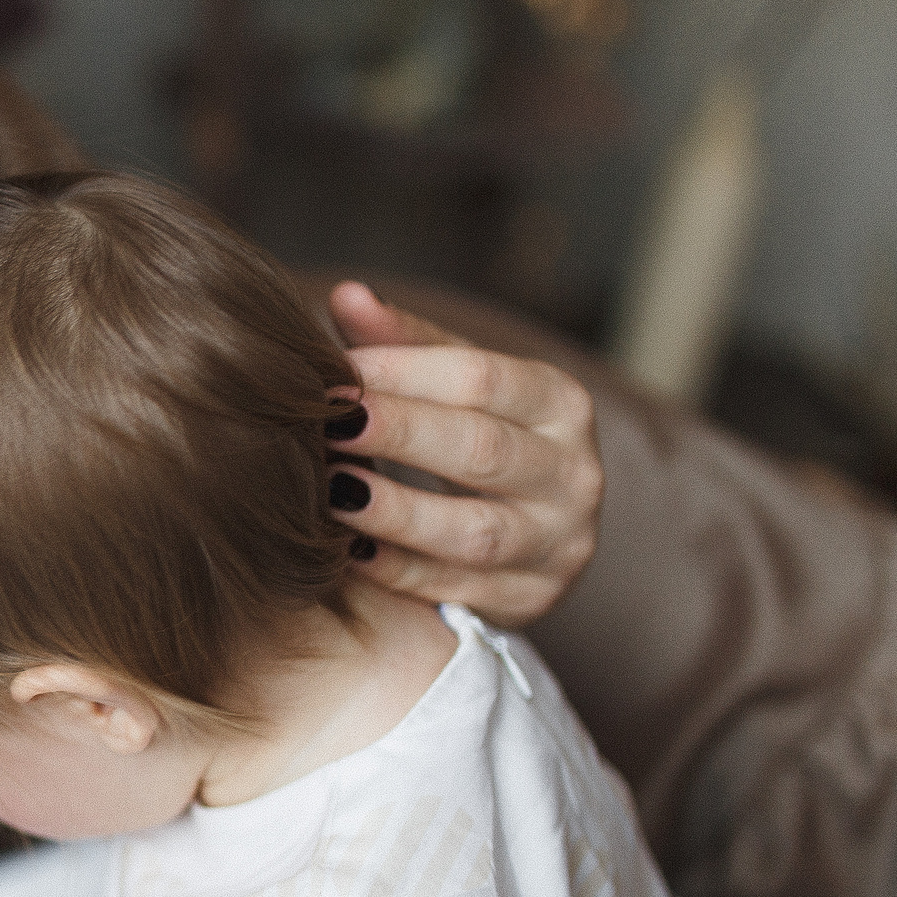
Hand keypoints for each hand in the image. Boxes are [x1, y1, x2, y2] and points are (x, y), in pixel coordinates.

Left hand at [324, 282, 601, 627]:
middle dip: (397, 436)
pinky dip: (397, 571)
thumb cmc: (477, 439)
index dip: (400, 374)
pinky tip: (345, 551)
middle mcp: (574, 473)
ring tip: (329, 492)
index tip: (331, 373)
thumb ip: (402, 343)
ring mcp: (559, 544)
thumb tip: (348, 295)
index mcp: (559, 403)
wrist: (532, 534)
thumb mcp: (454, 385)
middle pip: (480, 449)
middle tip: (322, 426)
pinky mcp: (531, 600)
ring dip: (395, 512)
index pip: (480, 378)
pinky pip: (456, 588)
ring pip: (474, 531)